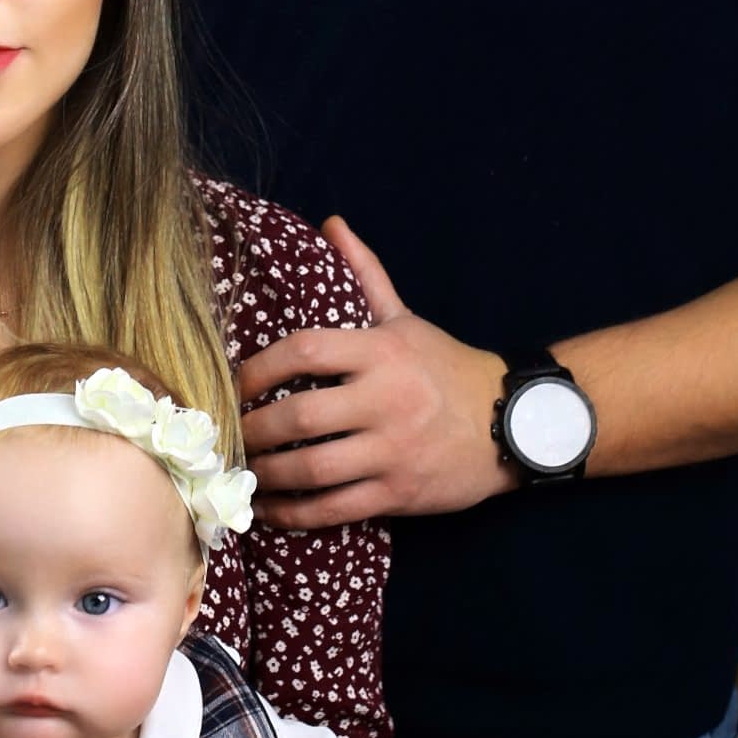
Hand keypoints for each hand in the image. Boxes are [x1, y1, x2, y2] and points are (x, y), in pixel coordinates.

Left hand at [235, 216, 512, 524]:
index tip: (234, 383)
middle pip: (300, 416)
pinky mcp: (400, 493)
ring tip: (241, 471)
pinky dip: (294, 512)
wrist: (509, 423)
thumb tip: (331, 225)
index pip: (305, 351)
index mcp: (382, 352)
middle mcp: (387, 400)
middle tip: (228, 434)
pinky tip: (269, 509)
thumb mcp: (404, 319)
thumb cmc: (446, 368)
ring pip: (312, 468)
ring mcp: (394, 450)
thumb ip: (366, 275)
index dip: (258, 368)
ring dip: (266, 474)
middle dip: (253, 429)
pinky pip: (335, 508)